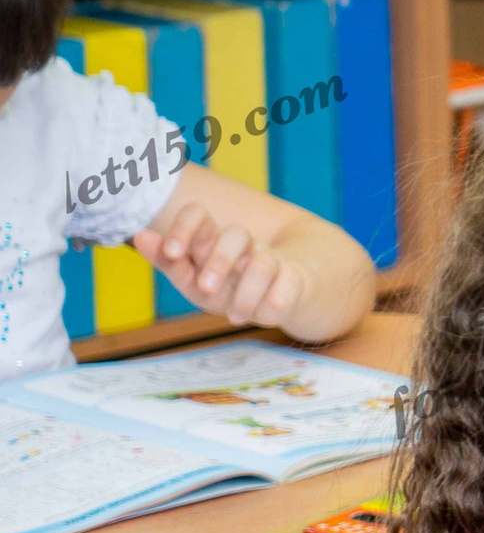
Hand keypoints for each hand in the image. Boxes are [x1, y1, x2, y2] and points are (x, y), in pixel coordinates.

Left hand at [130, 203, 305, 327]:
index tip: (172, 253)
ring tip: (235, 317)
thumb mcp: (193, 281)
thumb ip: (169, 262)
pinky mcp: (294, 280)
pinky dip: (272, 304)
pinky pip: (286, 287)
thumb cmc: (229, 287)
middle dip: (220, 262)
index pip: (199, 214)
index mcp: (213, 240)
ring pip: (263, 262)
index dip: (185, 228)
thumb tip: (140, 235)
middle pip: (236, 234)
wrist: (279, 297)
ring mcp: (271, 261)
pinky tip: (261, 317)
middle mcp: (243, 246)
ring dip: (247, 292)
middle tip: (206, 288)